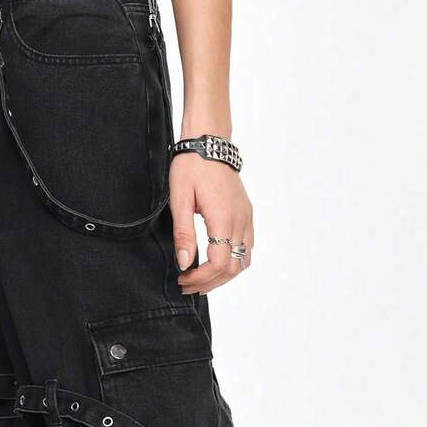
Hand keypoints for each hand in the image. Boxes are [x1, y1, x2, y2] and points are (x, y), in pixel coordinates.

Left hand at [169, 153, 253, 293]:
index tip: (183, 278)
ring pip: (243, 261)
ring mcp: (247, 218)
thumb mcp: (179, 199)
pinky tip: (214, 262)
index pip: (219, 263)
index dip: (201, 278)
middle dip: (210, 282)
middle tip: (187, 284)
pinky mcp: (246, 214)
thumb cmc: (192, 166)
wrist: (210, 141)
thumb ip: (183, 233)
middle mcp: (241, 221)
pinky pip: (247, 248)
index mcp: (224, 218)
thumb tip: (184, 263)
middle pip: (234, 268)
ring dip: (223, 275)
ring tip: (200, 278)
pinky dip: (233, 262)